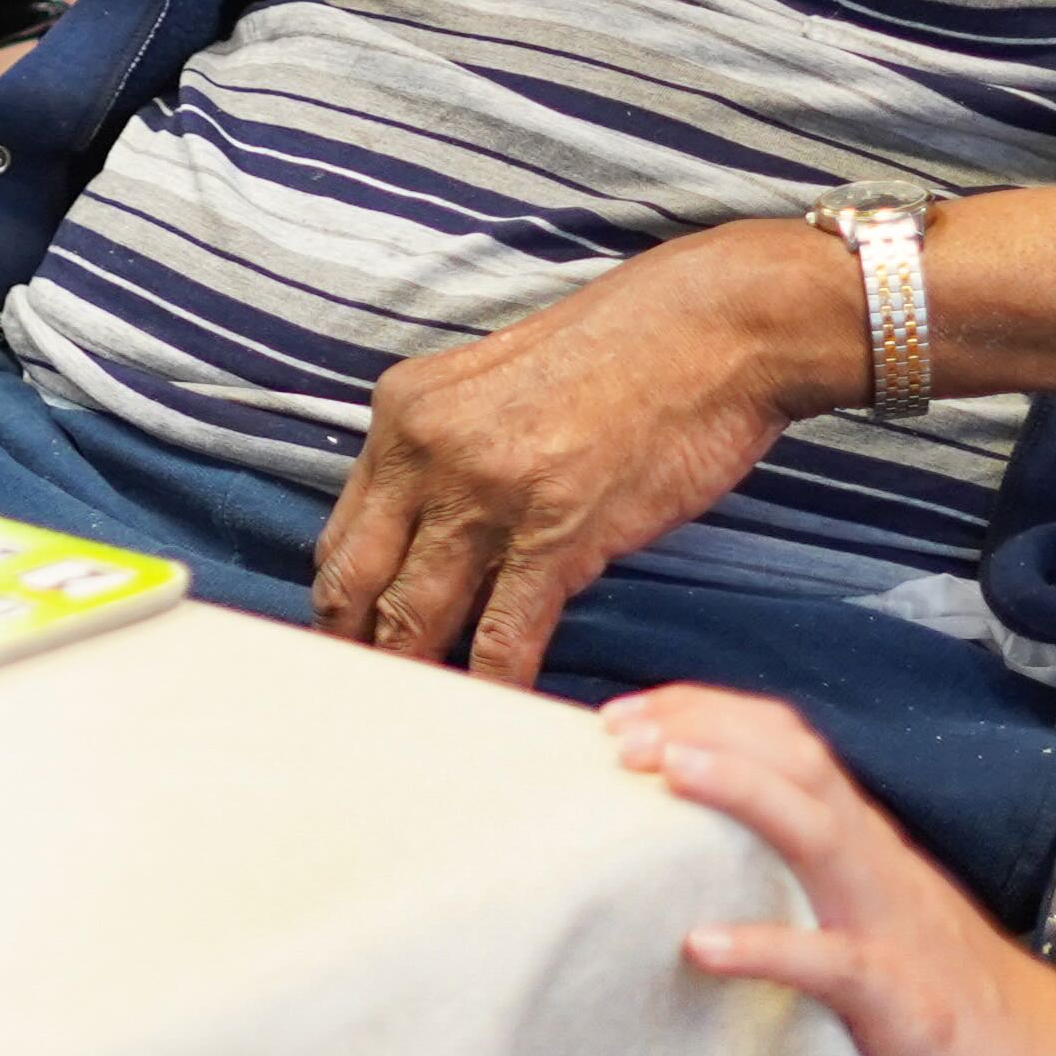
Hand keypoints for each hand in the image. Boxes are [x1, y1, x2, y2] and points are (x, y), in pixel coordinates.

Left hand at [309, 228, 845, 679]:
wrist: (715, 326)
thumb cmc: (622, 351)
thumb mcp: (498, 382)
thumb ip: (449, 452)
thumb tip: (429, 538)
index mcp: (405, 409)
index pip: (343, 531)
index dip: (340, 601)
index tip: (347, 644)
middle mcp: (427, 449)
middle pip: (356, 581)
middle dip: (352, 652)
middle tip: (360, 705)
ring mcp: (489, 493)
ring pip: (416, 616)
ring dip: (415, 678)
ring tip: (415, 729)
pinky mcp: (558, 533)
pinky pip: (504, 634)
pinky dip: (495, 683)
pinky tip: (496, 714)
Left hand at [604, 681, 1055, 1055]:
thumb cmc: (958, 1009)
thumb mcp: (875, 921)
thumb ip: (811, 883)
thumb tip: (714, 861)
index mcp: (867, 848)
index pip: (787, 746)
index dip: (707, 714)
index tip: (626, 714)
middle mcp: (878, 867)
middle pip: (794, 762)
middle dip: (704, 729)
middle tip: (616, 731)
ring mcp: (893, 927)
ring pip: (816, 833)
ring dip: (737, 792)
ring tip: (661, 773)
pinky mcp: (904, 1000)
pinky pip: (834, 965)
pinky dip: (769, 948)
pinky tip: (706, 947)